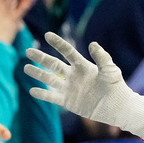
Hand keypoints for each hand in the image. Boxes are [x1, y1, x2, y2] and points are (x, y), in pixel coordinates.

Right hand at [24, 32, 143, 139]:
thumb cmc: (116, 87)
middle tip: (28, 51)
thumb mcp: (110, 71)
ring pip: (49, 79)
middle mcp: (73, 76)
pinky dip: (42, 94)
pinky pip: (52, 97)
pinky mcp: (68, 102)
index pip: (68, 52)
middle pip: (53, 64)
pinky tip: (32, 90)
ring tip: (25, 67)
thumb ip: (102, 58)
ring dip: (38, 73)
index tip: (48, 34)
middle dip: (41, 58)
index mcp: (83, 66)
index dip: (58, 44)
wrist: (117, 107)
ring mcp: (69, 89)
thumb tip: (92, 44)